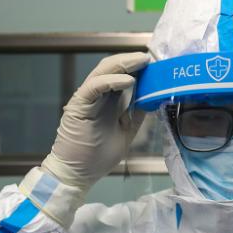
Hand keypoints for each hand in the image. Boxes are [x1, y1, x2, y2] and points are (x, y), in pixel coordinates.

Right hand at [40, 52, 149, 191]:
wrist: (77, 175)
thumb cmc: (96, 157)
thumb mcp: (126, 132)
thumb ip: (136, 115)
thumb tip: (152, 99)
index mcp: (106, 101)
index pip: (120, 76)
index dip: (135, 67)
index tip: (154, 64)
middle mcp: (95, 97)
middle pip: (111, 68)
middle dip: (131, 60)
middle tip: (149, 57)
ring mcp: (85, 100)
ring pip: (102, 72)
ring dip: (123, 64)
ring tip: (142, 61)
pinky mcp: (78, 106)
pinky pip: (94, 87)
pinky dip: (111, 80)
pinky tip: (129, 81)